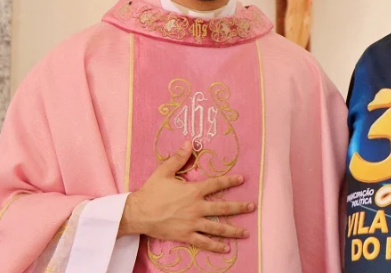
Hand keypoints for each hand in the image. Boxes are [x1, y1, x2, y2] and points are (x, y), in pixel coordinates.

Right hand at [119, 142, 253, 252]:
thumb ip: (179, 158)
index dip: (230, 181)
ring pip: (218, 228)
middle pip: (223, 208)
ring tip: (246, 232)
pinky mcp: (186, 236)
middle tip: (252, 207)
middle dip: (239, 207)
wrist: (138, 213)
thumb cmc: (151, 191)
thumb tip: (189, 142)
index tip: (242, 179)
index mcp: (193, 191)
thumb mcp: (164, 171)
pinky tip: (226, 249)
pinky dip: (215, 246)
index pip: (216, 184)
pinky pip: (204, 242)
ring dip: (233, 230)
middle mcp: (197, 208)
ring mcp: (193, 223)